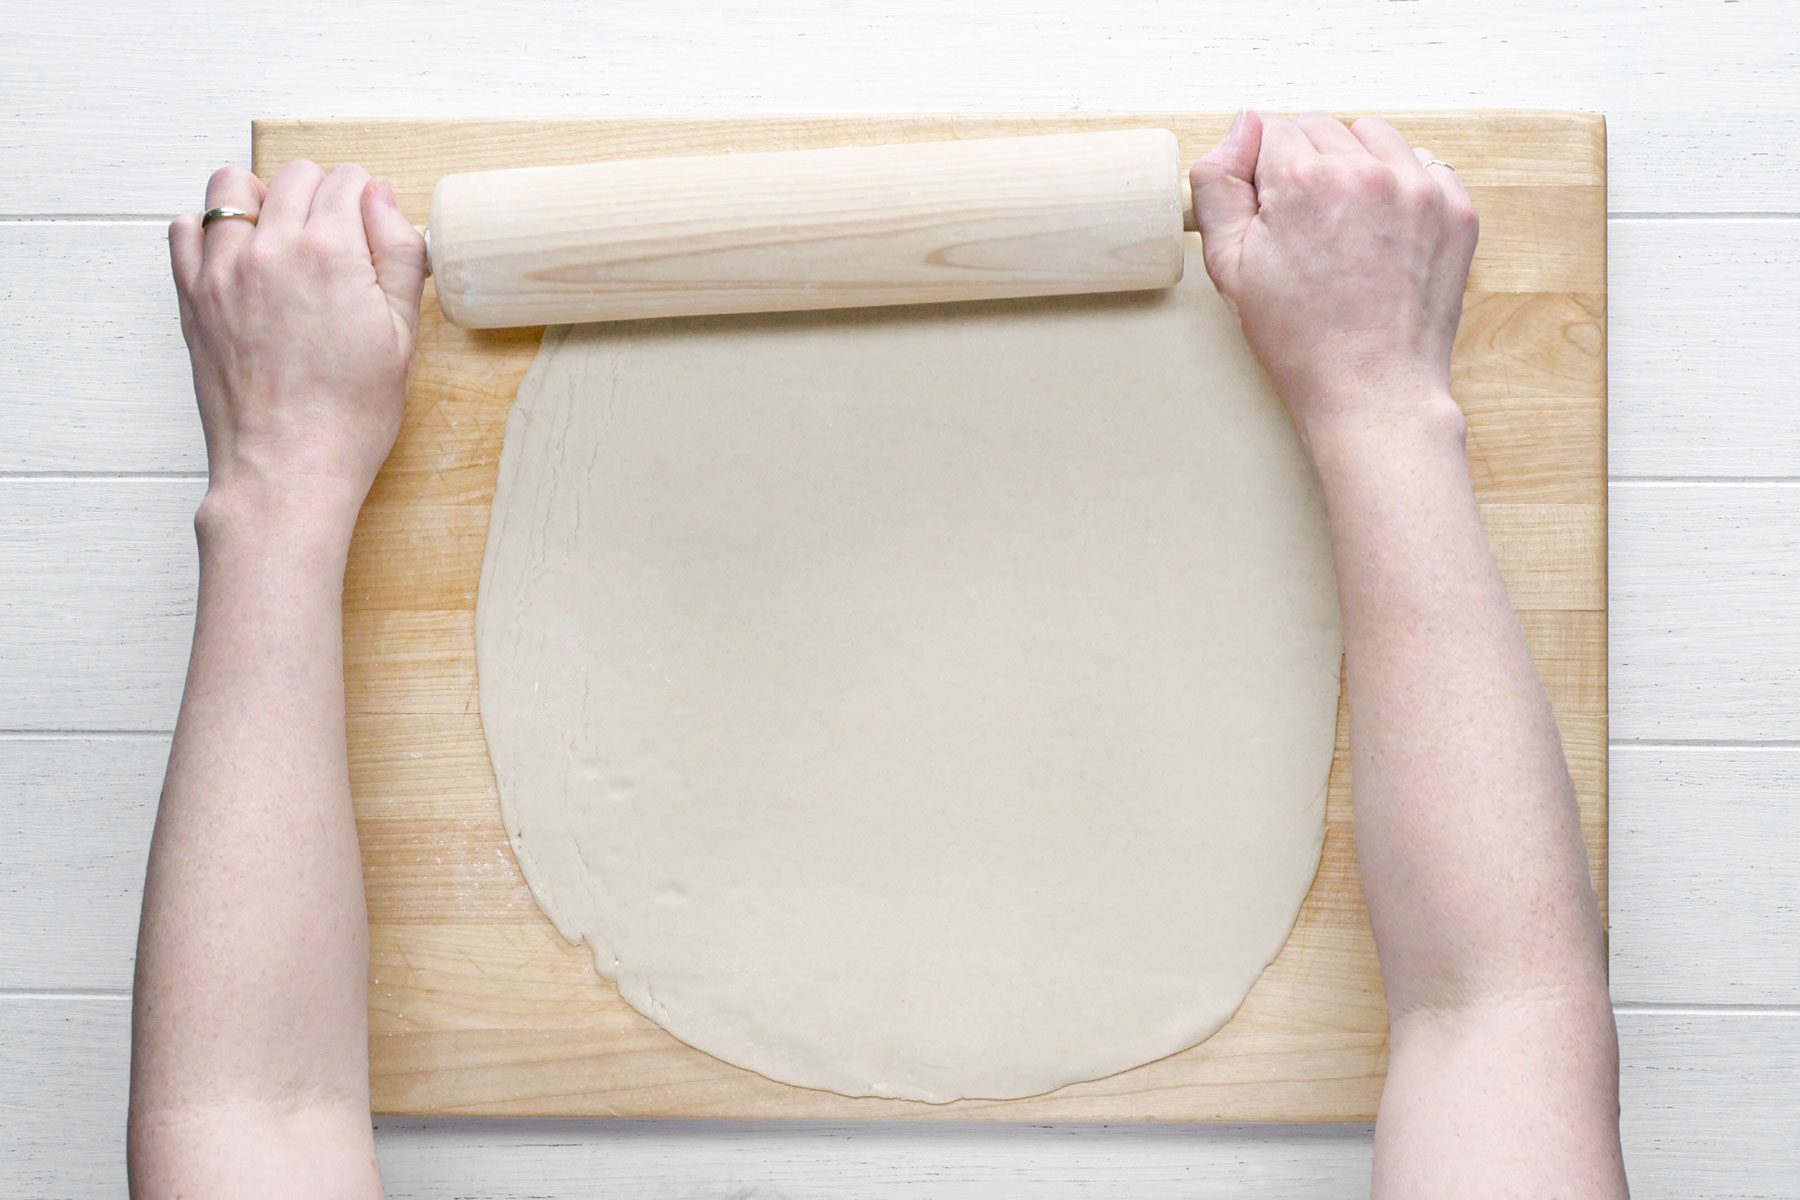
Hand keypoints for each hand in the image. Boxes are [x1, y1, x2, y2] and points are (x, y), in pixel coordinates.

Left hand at [169, 161, 426, 536]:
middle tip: (336, 241)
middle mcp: (270, 249)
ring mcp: (222, 270)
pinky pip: (186, 228)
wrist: (288, 469)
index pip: (347, 181)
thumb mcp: (402, 336)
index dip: (367, 201)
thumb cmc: (351, 415)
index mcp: (330, 253)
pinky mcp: (192, 297)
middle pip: (294, 176)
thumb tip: (382, 200)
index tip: (370, 231)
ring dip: (262, 199)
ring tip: (282, 238)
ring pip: (233, 186)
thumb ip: (399, 256)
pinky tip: (240, 261)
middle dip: (321, 194)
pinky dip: (211, 230)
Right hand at [1189, 111, 1477, 455]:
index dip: (1261, 174)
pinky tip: (1382, 232)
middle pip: (1320, 128)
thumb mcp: (1228, 265)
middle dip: (1305, 166)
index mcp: (1302, 179)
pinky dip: (1399, 185)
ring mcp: (1418, 187)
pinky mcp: (1455, 209)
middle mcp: (1365, 170)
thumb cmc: (1297, 339)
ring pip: (1372, 136)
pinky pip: (1422, 164)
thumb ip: (1218, 182)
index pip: (1270, 130)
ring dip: (1354, 165)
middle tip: (1305, 230)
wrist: (1371, 390)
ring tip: (1345, 226)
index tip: (1270, 217)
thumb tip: (1241, 123)